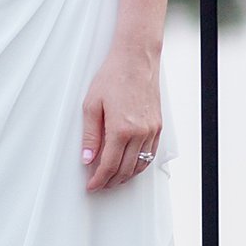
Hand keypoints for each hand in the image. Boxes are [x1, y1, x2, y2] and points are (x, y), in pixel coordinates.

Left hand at [80, 45, 160, 192]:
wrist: (136, 60)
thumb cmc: (114, 77)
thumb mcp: (92, 105)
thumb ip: (90, 135)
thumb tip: (87, 158)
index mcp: (121, 129)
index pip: (109, 165)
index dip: (99, 179)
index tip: (92, 186)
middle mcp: (140, 133)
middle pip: (125, 169)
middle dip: (111, 181)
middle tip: (99, 184)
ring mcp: (151, 130)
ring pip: (140, 165)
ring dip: (126, 176)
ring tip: (113, 178)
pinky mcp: (158, 126)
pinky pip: (150, 154)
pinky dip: (140, 164)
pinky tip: (130, 165)